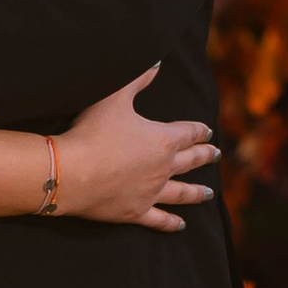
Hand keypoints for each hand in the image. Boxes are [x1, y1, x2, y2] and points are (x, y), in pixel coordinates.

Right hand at [51, 68, 218, 231]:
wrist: (71, 172)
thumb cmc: (92, 131)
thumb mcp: (115, 96)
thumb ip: (137, 78)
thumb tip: (156, 62)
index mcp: (163, 139)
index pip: (189, 132)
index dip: (200, 130)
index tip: (208, 131)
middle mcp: (163, 167)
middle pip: (190, 161)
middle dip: (204, 156)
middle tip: (216, 155)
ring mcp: (151, 192)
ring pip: (181, 193)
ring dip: (197, 193)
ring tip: (209, 194)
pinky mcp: (135, 212)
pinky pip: (159, 219)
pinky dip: (171, 223)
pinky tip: (180, 225)